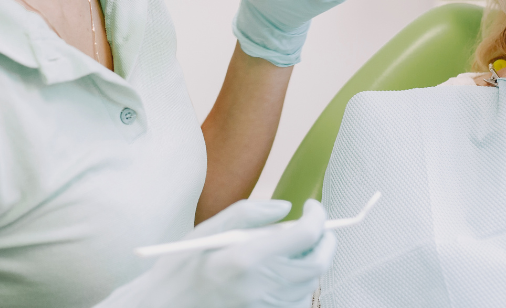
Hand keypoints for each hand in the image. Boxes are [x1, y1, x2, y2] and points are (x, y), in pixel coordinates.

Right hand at [97, 199, 335, 307]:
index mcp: (246, 259)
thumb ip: (250, 213)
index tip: (311, 207)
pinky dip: (298, 284)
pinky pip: (298, 301)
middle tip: (316, 227)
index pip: (305, 235)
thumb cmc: (181, 268)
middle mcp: (261, 288)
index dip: (317, 216)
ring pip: (310, 283)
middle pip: (318, 262)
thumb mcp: (209, 230)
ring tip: (290, 250)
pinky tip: (279, 274)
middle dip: (325, 239)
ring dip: (310, 261)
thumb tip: (286, 208)